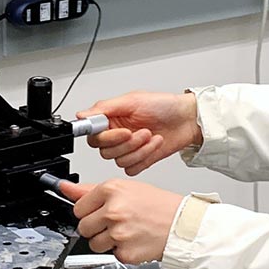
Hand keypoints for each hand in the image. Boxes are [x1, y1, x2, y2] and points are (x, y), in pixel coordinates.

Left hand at [58, 178, 183, 264]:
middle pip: (83, 227)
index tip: (103, 211)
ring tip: (127, 231)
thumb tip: (64, 187)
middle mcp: (113, 210)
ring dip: (107, 241)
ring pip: (94, 244)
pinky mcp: (125, 253)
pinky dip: (122, 252)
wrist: (182, 225)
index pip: (78, 207)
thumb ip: (90, 190)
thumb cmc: (157, 205)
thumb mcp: (126, 188)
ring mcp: (118, 233)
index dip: (91, 211)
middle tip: (117, 222)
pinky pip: (111, 255)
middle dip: (96, 227)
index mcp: (111, 190)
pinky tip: (135, 241)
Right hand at [78, 91, 202, 175]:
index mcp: (111, 119)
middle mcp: (117, 135)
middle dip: (127, 143)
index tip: (123, 131)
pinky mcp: (140, 160)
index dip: (107, 137)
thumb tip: (81, 114)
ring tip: (151, 135)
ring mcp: (129, 149)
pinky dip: (145, 157)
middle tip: (142, 131)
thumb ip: (104, 108)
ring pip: (119, 161)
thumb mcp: (132, 100)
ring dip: (139, 149)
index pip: (94, 135)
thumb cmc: (164, 105)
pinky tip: (155, 144)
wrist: (187, 119)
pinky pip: (132, 168)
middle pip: (105, 151)